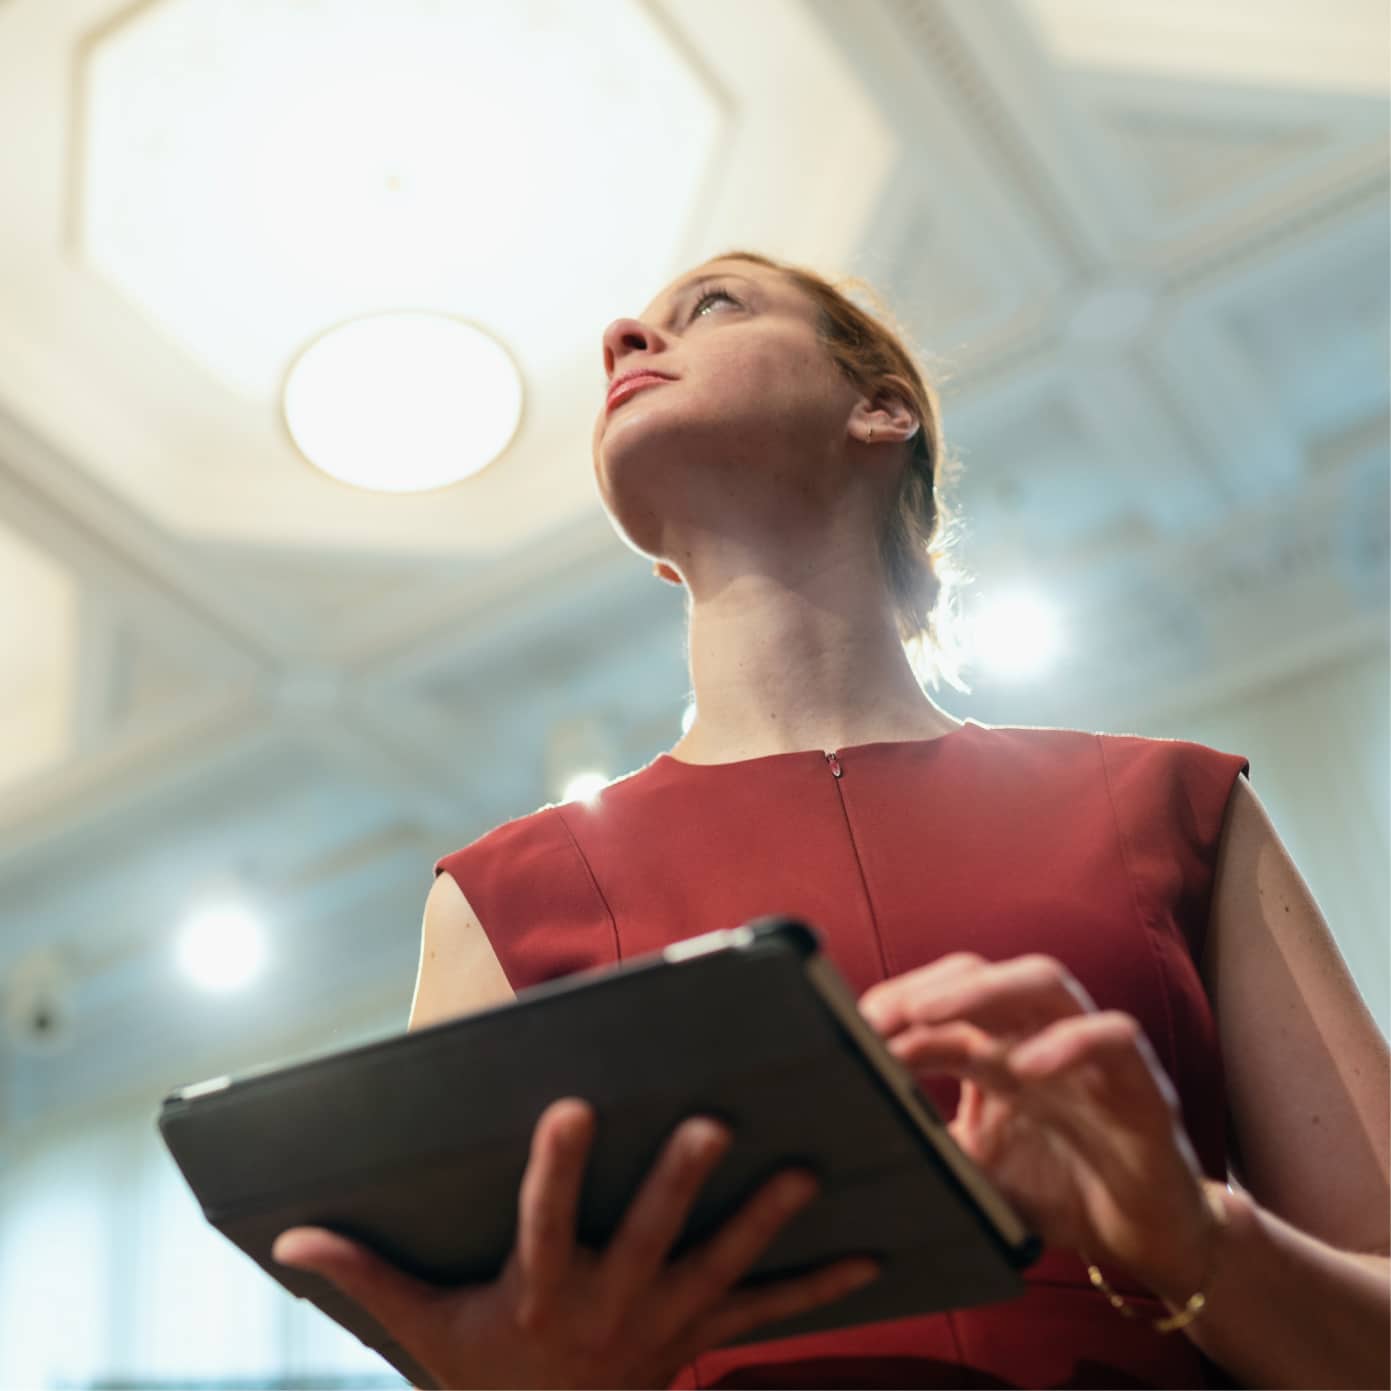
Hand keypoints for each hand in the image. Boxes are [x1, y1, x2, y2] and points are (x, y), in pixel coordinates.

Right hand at [272, 1098, 879, 1388]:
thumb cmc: (481, 1378)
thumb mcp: (422, 1332)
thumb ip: (363, 1276)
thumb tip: (289, 1235)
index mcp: (540, 1295)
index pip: (546, 1223)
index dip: (557, 1169)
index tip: (570, 1106)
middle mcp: (608, 1309)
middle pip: (649, 1239)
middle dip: (679, 1184)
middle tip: (713, 1123)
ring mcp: (664, 1326)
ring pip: (720, 1268)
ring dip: (763, 1223)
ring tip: (805, 1171)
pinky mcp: (700, 1337)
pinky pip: (767, 1314)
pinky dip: (818, 1286)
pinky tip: (869, 1254)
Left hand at [858, 952, 1220, 1301]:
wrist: (1148, 1241)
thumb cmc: (1060, 1191)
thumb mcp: (976, 1168)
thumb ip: (928, 1143)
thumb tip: (858, 1131)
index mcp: (998, 1049)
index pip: (943, 1000)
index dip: (896, 1007)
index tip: (849, 1027)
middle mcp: (1040, 1036)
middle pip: (984, 974)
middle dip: (927, 986)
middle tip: (878, 1015)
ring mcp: (1091, 1052)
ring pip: (1045, 981)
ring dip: (983, 990)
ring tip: (928, 1015)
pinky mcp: (1140, 1083)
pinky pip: (1113, 1036)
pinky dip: (1070, 1042)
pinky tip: (1027, 1067)